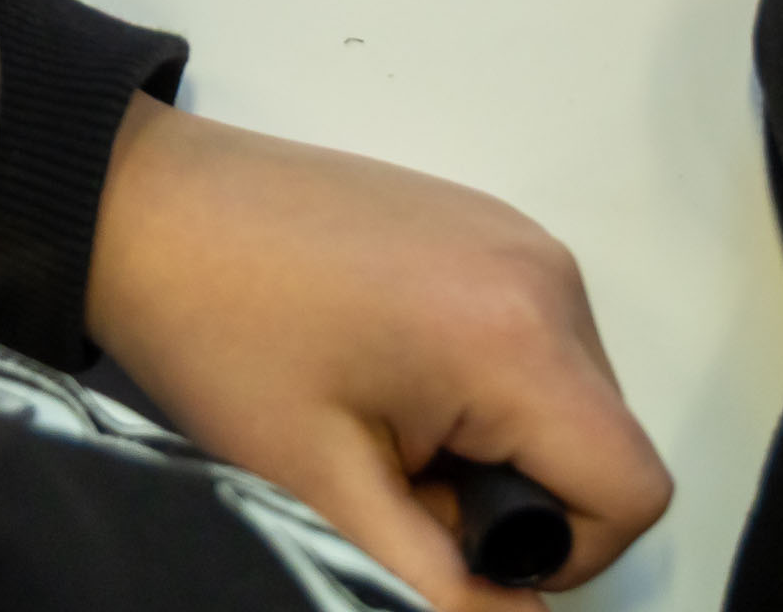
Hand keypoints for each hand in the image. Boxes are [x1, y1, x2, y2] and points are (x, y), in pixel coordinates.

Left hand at [84, 98, 670, 610]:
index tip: (458, 539)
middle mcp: (545, 277)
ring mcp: (523, 241)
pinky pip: (536, 338)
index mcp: (516, 339)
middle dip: (514, 491)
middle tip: (396, 476)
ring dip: (496, 438)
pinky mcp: (491, 227)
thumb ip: (437, 581)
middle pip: (602, 442)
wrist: (152, 208)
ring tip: (382, 420)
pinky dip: (484, 382)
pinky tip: (387, 371)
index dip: (563, 550)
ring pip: (569, 395)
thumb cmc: (222, 332)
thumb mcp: (325, 487)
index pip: (631, 489)